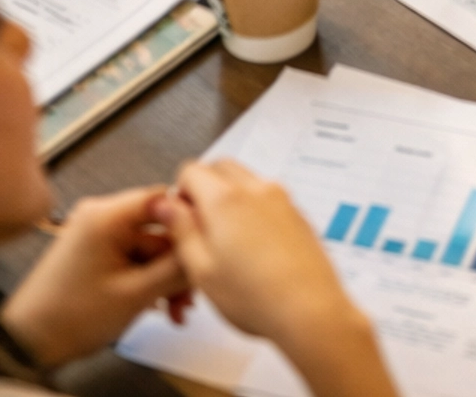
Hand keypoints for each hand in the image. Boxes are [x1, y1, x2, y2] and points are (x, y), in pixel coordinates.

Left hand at [0, 187, 188, 367]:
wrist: (27, 344)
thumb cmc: (68, 318)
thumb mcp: (134, 295)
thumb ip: (175, 268)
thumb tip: (205, 248)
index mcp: (106, 215)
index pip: (163, 197)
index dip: (189, 219)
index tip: (206, 243)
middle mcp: (100, 217)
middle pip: (158, 228)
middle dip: (176, 264)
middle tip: (190, 293)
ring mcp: (95, 236)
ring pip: (147, 248)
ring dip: (163, 278)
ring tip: (175, 309)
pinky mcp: (93, 254)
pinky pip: (131, 259)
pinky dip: (146, 280)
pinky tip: (158, 306)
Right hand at [154, 162, 382, 385]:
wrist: (309, 309)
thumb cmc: (255, 297)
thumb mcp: (201, 270)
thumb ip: (181, 230)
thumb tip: (166, 205)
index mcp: (225, 199)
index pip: (191, 169)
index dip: (179, 193)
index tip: (180, 219)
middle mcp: (255, 188)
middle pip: (220, 168)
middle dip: (204, 189)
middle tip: (200, 227)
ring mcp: (281, 198)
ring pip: (245, 181)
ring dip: (230, 198)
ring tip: (227, 243)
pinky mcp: (297, 212)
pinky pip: (268, 197)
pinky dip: (254, 209)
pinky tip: (254, 249)